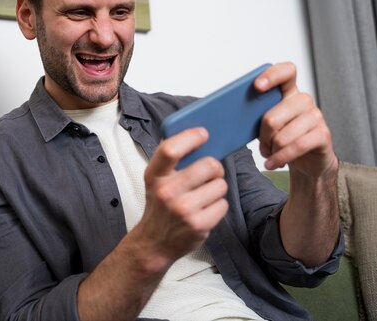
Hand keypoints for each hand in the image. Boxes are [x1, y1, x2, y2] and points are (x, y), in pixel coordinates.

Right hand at [136, 128, 228, 269]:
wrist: (153, 243)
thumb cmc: (160, 206)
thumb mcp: (156, 181)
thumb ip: (170, 161)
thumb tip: (195, 135)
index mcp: (155, 176)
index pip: (171, 149)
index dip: (191, 137)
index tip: (204, 134)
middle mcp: (167, 192)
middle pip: (207, 165)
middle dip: (215, 167)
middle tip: (212, 173)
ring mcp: (183, 210)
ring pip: (220, 185)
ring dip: (217, 188)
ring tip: (205, 195)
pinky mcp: (198, 225)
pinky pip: (223, 204)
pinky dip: (218, 205)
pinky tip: (206, 210)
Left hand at [255, 62, 337, 179]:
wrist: (308, 160)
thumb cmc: (284, 138)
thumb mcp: (267, 125)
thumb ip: (256, 115)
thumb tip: (236, 115)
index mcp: (288, 92)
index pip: (286, 72)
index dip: (272, 75)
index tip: (257, 86)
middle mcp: (304, 101)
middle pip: (273, 115)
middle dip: (263, 136)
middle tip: (263, 144)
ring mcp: (316, 116)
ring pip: (283, 135)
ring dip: (272, 150)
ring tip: (270, 154)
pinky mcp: (323, 134)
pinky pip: (296, 146)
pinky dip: (280, 158)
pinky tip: (273, 163)